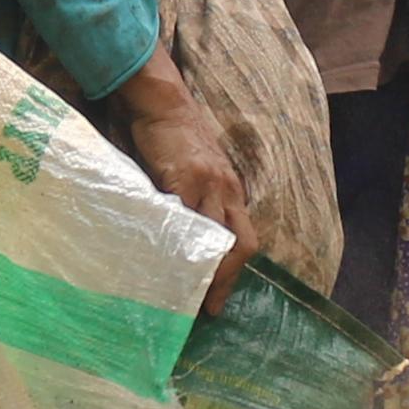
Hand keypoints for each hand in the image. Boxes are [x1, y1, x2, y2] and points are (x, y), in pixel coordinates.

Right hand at [118, 52, 256, 297]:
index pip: (245, 239)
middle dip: (228, 277)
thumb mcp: (198, 172)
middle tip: (209, 305)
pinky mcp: (182, 177)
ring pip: (215, 235)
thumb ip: (198, 201)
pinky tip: (162, 257)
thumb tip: (188, 240)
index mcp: (232, 191)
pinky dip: (175, 240)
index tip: (218, 301)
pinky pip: (182, 217)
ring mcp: (207, 184)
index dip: (236, 272)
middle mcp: (227, 190)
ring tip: (185, 291)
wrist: (164, 103)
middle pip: (240, 242)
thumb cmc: (177, 139)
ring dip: (204, 267)